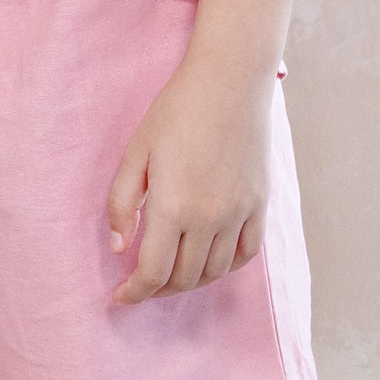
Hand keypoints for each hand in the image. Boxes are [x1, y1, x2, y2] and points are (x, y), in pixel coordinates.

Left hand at [104, 57, 274, 302]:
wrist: (229, 83)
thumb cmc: (175, 112)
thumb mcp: (136, 152)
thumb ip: (122, 203)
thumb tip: (120, 248)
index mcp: (173, 206)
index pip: (153, 272)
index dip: (135, 293)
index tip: (120, 297)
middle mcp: (210, 218)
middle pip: (184, 277)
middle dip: (158, 289)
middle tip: (140, 284)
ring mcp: (240, 213)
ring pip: (215, 272)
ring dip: (189, 281)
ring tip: (170, 274)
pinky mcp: (260, 205)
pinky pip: (246, 254)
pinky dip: (225, 267)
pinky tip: (207, 262)